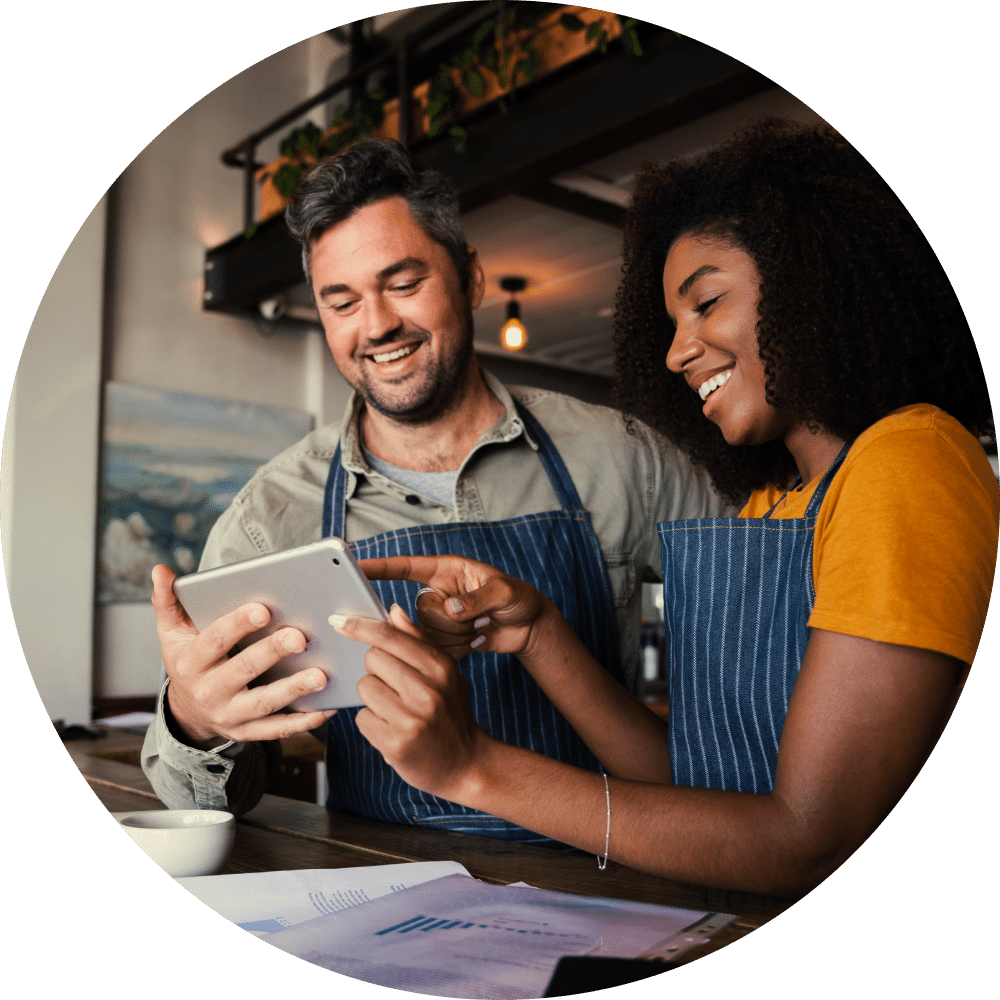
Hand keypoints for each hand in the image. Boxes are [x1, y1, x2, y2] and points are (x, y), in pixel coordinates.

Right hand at [151, 564, 334, 748]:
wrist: (187, 712)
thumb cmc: (189, 661)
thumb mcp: (171, 633)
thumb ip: (168, 602)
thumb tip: (160, 570)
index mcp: (192, 662)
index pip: (214, 640)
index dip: (237, 624)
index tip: (263, 608)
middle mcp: (209, 690)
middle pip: (243, 670)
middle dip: (272, 653)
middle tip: (300, 636)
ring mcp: (229, 714)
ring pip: (264, 704)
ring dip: (294, 690)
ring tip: (321, 675)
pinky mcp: (248, 732)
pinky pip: (277, 729)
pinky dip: (304, 722)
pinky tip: (328, 707)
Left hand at [334, 605, 493, 802]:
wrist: (467, 764)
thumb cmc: (452, 713)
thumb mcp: (446, 673)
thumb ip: (418, 641)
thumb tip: (393, 611)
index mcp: (440, 668)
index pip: (390, 637)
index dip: (360, 626)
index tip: (339, 621)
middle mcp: (427, 691)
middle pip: (372, 659)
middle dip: (377, 669)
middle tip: (396, 686)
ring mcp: (411, 719)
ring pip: (364, 688)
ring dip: (373, 697)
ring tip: (396, 710)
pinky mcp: (396, 743)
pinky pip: (362, 718)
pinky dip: (372, 723)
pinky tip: (392, 729)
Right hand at [360, 554, 554, 658]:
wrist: (528, 627)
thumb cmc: (519, 599)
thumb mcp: (505, 593)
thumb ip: (478, 598)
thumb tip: (452, 609)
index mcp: (446, 571)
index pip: (405, 567)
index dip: (379, 567)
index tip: (354, 566)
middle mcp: (438, 593)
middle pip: (419, 612)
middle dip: (451, 621)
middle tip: (480, 616)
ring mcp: (439, 619)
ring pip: (427, 635)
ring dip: (459, 637)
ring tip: (482, 625)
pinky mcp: (443, 640)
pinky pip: (436, 651)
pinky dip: (461, 650)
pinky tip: (479, 639)